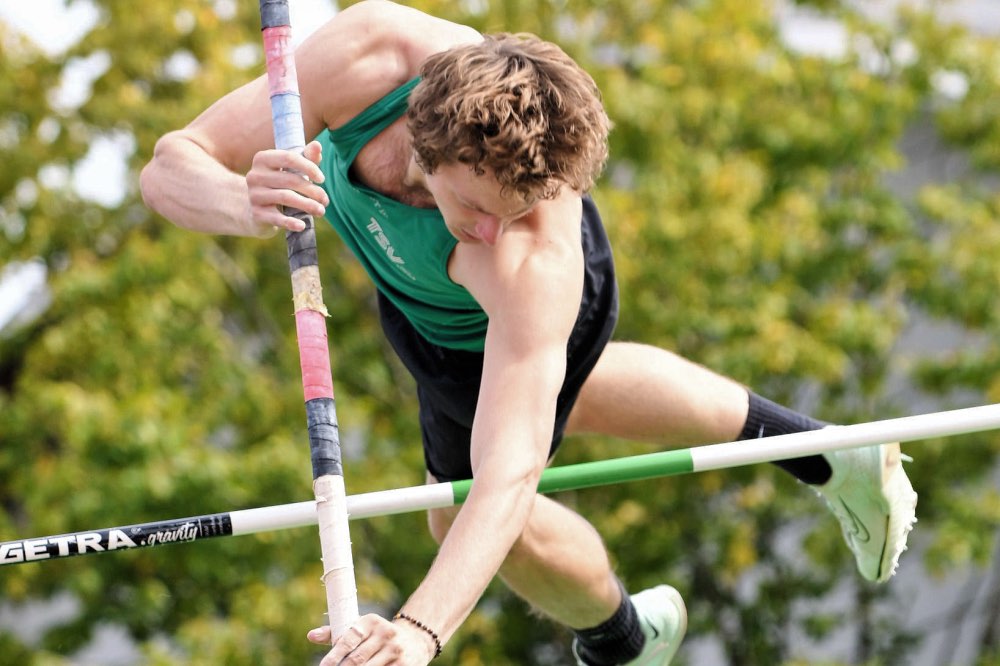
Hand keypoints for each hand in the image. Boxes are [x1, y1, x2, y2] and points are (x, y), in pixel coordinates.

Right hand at [246, 140, 329, 232]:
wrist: (257, 209)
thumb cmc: (280, 184)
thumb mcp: (292, 169)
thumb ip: (306, 157)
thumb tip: (318, 145)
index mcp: (263, 158)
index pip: (289, 158)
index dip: (309, 167)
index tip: (322, 179)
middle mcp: (255, 175)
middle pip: (290, 180)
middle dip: (312, 190)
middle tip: (325, 200)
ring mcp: (254, 195)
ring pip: (285, 197)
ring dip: (307, 205)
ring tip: (321, 211)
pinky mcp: (256, 214)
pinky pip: (276, 218)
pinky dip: (290, 222)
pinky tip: (303, 225)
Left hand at [308, 614, 437, 665]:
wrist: (414, 641)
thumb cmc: (378, 636)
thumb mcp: (361, 628)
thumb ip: (336, 633)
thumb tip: (311, 635)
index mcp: (372, 621)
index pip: (349, 638)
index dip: (334, 655)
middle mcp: (386, 633)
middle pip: (357, 659)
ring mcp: (395, 651)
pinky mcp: (403, 665)